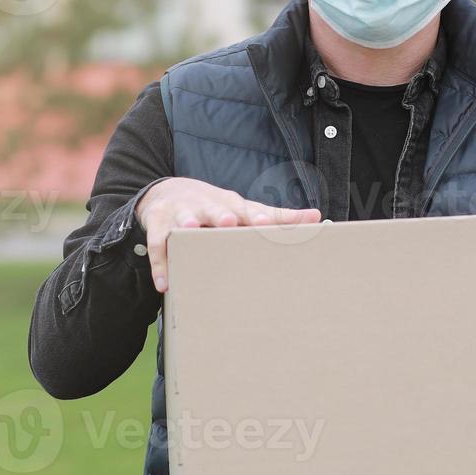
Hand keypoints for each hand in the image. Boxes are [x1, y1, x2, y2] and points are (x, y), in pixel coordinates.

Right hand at [135, 178, 320, 292]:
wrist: (168, 192)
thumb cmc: (217, 207)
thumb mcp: (245, 208)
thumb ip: (278, 217)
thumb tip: (317, 217)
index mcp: (230, 204)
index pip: (246, 208)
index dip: (255, 215)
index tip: (265, 223)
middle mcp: (206, 205)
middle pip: (214, 208)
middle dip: (220, 214)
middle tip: (228, 222)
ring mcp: (180, 213)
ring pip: (182, 221)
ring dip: (187, 227)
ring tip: (191, 233)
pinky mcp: (158, 226)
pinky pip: (159, 245)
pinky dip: (161, 264)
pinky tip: (165, 283)